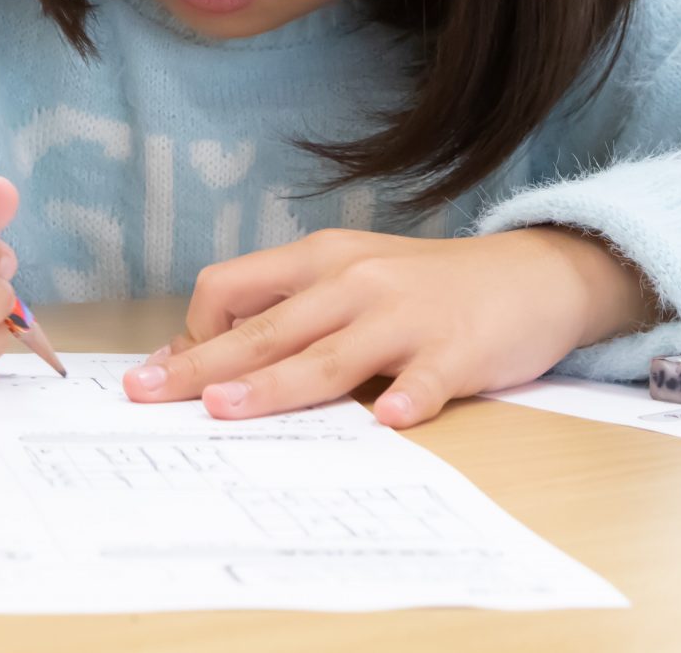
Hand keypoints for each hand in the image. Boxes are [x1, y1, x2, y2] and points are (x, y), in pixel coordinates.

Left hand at [124, 227, 657, 426]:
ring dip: (275, 384)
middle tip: (148, 394)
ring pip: (328, 354)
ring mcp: (406, 315)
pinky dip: (407, 397)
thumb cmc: (426, 287)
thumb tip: (206, 359)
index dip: (194, 333)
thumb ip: (288, 312)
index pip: (230, 287)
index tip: (172, 375)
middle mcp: (354, 281)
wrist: (533, 275)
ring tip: (226, 409)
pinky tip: (389, 419)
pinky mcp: (457, 350)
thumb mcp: (351, 280)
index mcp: (319, 260)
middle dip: (201, 364)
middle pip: (265, 327)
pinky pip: (426, 377)